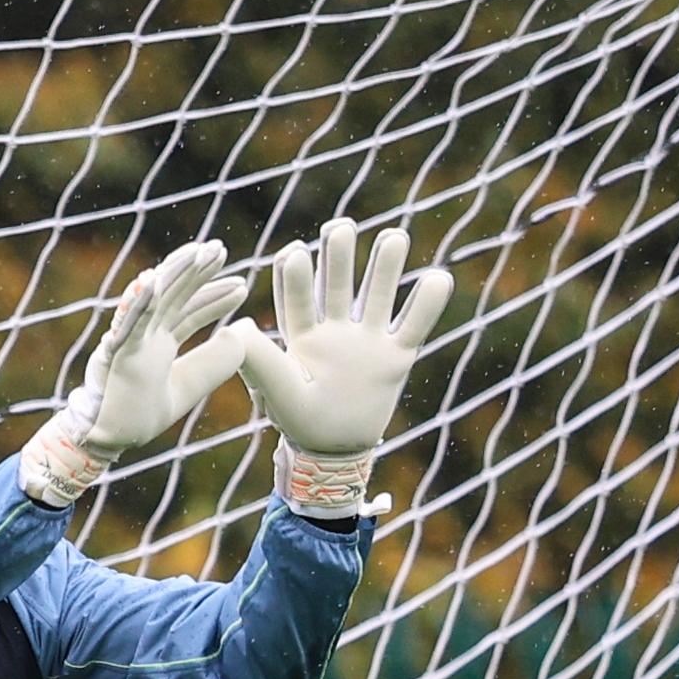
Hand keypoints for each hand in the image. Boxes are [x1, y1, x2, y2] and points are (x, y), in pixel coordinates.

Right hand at [15, 241, 252, 507]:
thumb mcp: (189, 387)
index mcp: (160, 341)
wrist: (110, 439)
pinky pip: (128, 323)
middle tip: (221, 248)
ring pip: (153, 298)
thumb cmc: (140, 414)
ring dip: (174, 272)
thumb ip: (212, 365)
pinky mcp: (116, 352)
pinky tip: (154, 280)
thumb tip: (239, 336)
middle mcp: (145, 334)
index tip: (242, 284)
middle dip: (197, 271)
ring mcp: (130, 339)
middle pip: (175, 294)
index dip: (215, 296)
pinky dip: (140, 302)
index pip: (190, 311)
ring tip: (199, 251)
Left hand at [228, 215, 454, 518]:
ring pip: (378, 295)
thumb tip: (238, 326)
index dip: (296, 276)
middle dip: (340, 257)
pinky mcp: (396, 358)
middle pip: (339, 286)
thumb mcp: (278, 393)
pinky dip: (427, 305)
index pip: (297, 298)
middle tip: (340, 227)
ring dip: (386, 267)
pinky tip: (440, 276)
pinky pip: (414, 327)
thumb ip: (261, 361)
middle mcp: (335, 330)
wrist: (335, 451)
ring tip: (394, 236)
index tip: (295, 251)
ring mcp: (367, 341)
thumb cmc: (300, 422)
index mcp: (301, 336)